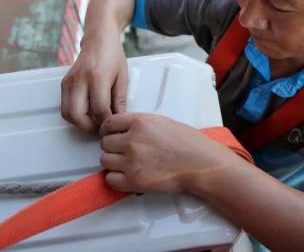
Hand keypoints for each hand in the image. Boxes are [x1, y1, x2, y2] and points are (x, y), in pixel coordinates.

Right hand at [61, 30, 127, 132]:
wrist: (99, 39)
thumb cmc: (113, 56)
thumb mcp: (122, 77)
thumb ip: (119, 100)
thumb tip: (117, 119)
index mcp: (97, 77)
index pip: (98, 109)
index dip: (106, 122)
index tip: (112, 125)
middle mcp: (79, 79)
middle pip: (77, 115)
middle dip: (89, 127)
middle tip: (100, 128)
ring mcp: (69, 81)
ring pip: (67, 113)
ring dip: (79, 123)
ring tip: (94, 122)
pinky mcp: (64, 83)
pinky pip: (64, 106)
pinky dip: (74, 115)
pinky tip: (87, 113)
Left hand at [99, 113, 237, 193]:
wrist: (199, 163)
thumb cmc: (187, 142)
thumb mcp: (161, 121)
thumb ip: (139, 124)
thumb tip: (122, 130)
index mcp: (139, 122)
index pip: (108, 124)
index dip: (108, 131)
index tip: (111, 135)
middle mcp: (131, 140)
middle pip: (105, 143)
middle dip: (113, 147)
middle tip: (125, 151)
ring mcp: (131, 161)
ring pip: (105, 161)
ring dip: (114, 163)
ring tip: (129, 164)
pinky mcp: (133, 181)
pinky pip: (110, 179)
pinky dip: (116, 178)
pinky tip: (128, 175)